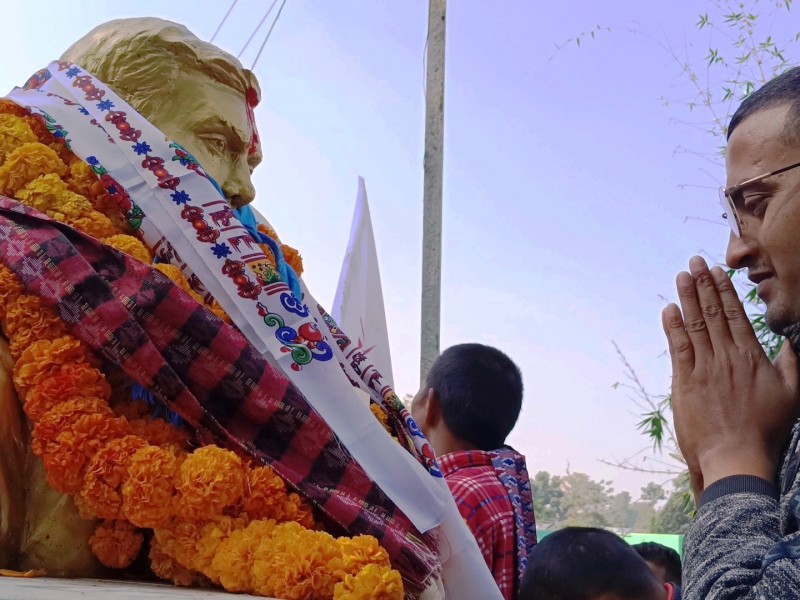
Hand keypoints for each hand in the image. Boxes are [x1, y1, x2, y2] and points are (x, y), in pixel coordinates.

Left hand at [662, 256, 799, 500]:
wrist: (737, 457)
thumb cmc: (767, 430)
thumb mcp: (792, 394)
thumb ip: (792, 363)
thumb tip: (793, 339)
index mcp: (752, 357)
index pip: (736, 315)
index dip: (724, 291)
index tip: (716, 272)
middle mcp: (727, 357)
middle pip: (714, 313)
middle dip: (702, 285)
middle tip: (694, 262)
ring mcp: (704, 368)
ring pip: (695, 325)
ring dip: (687, 298)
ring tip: (681, 276)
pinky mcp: (685, 382)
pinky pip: (678, 347)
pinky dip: (673, 327)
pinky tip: (669, 310)